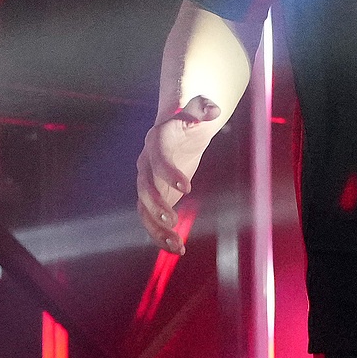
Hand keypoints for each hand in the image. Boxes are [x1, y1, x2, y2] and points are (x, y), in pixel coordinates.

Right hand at [136, 94, 220, 253]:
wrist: (178, 131)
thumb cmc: (190, 121)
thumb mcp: (198, 111)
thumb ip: (203, 107)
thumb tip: (213, 109)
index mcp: (156, 140)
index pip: (158, 156)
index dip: (169, 173)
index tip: (188, 188)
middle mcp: (145, 163)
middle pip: (144, 186)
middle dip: (156, 205)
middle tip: (172, 221)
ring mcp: (146, 182)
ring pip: (143, 208)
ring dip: (156, 229)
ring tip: (177, 245)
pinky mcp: (152, 198)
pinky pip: (149, 219)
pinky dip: (159, 236)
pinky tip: (177, 249)